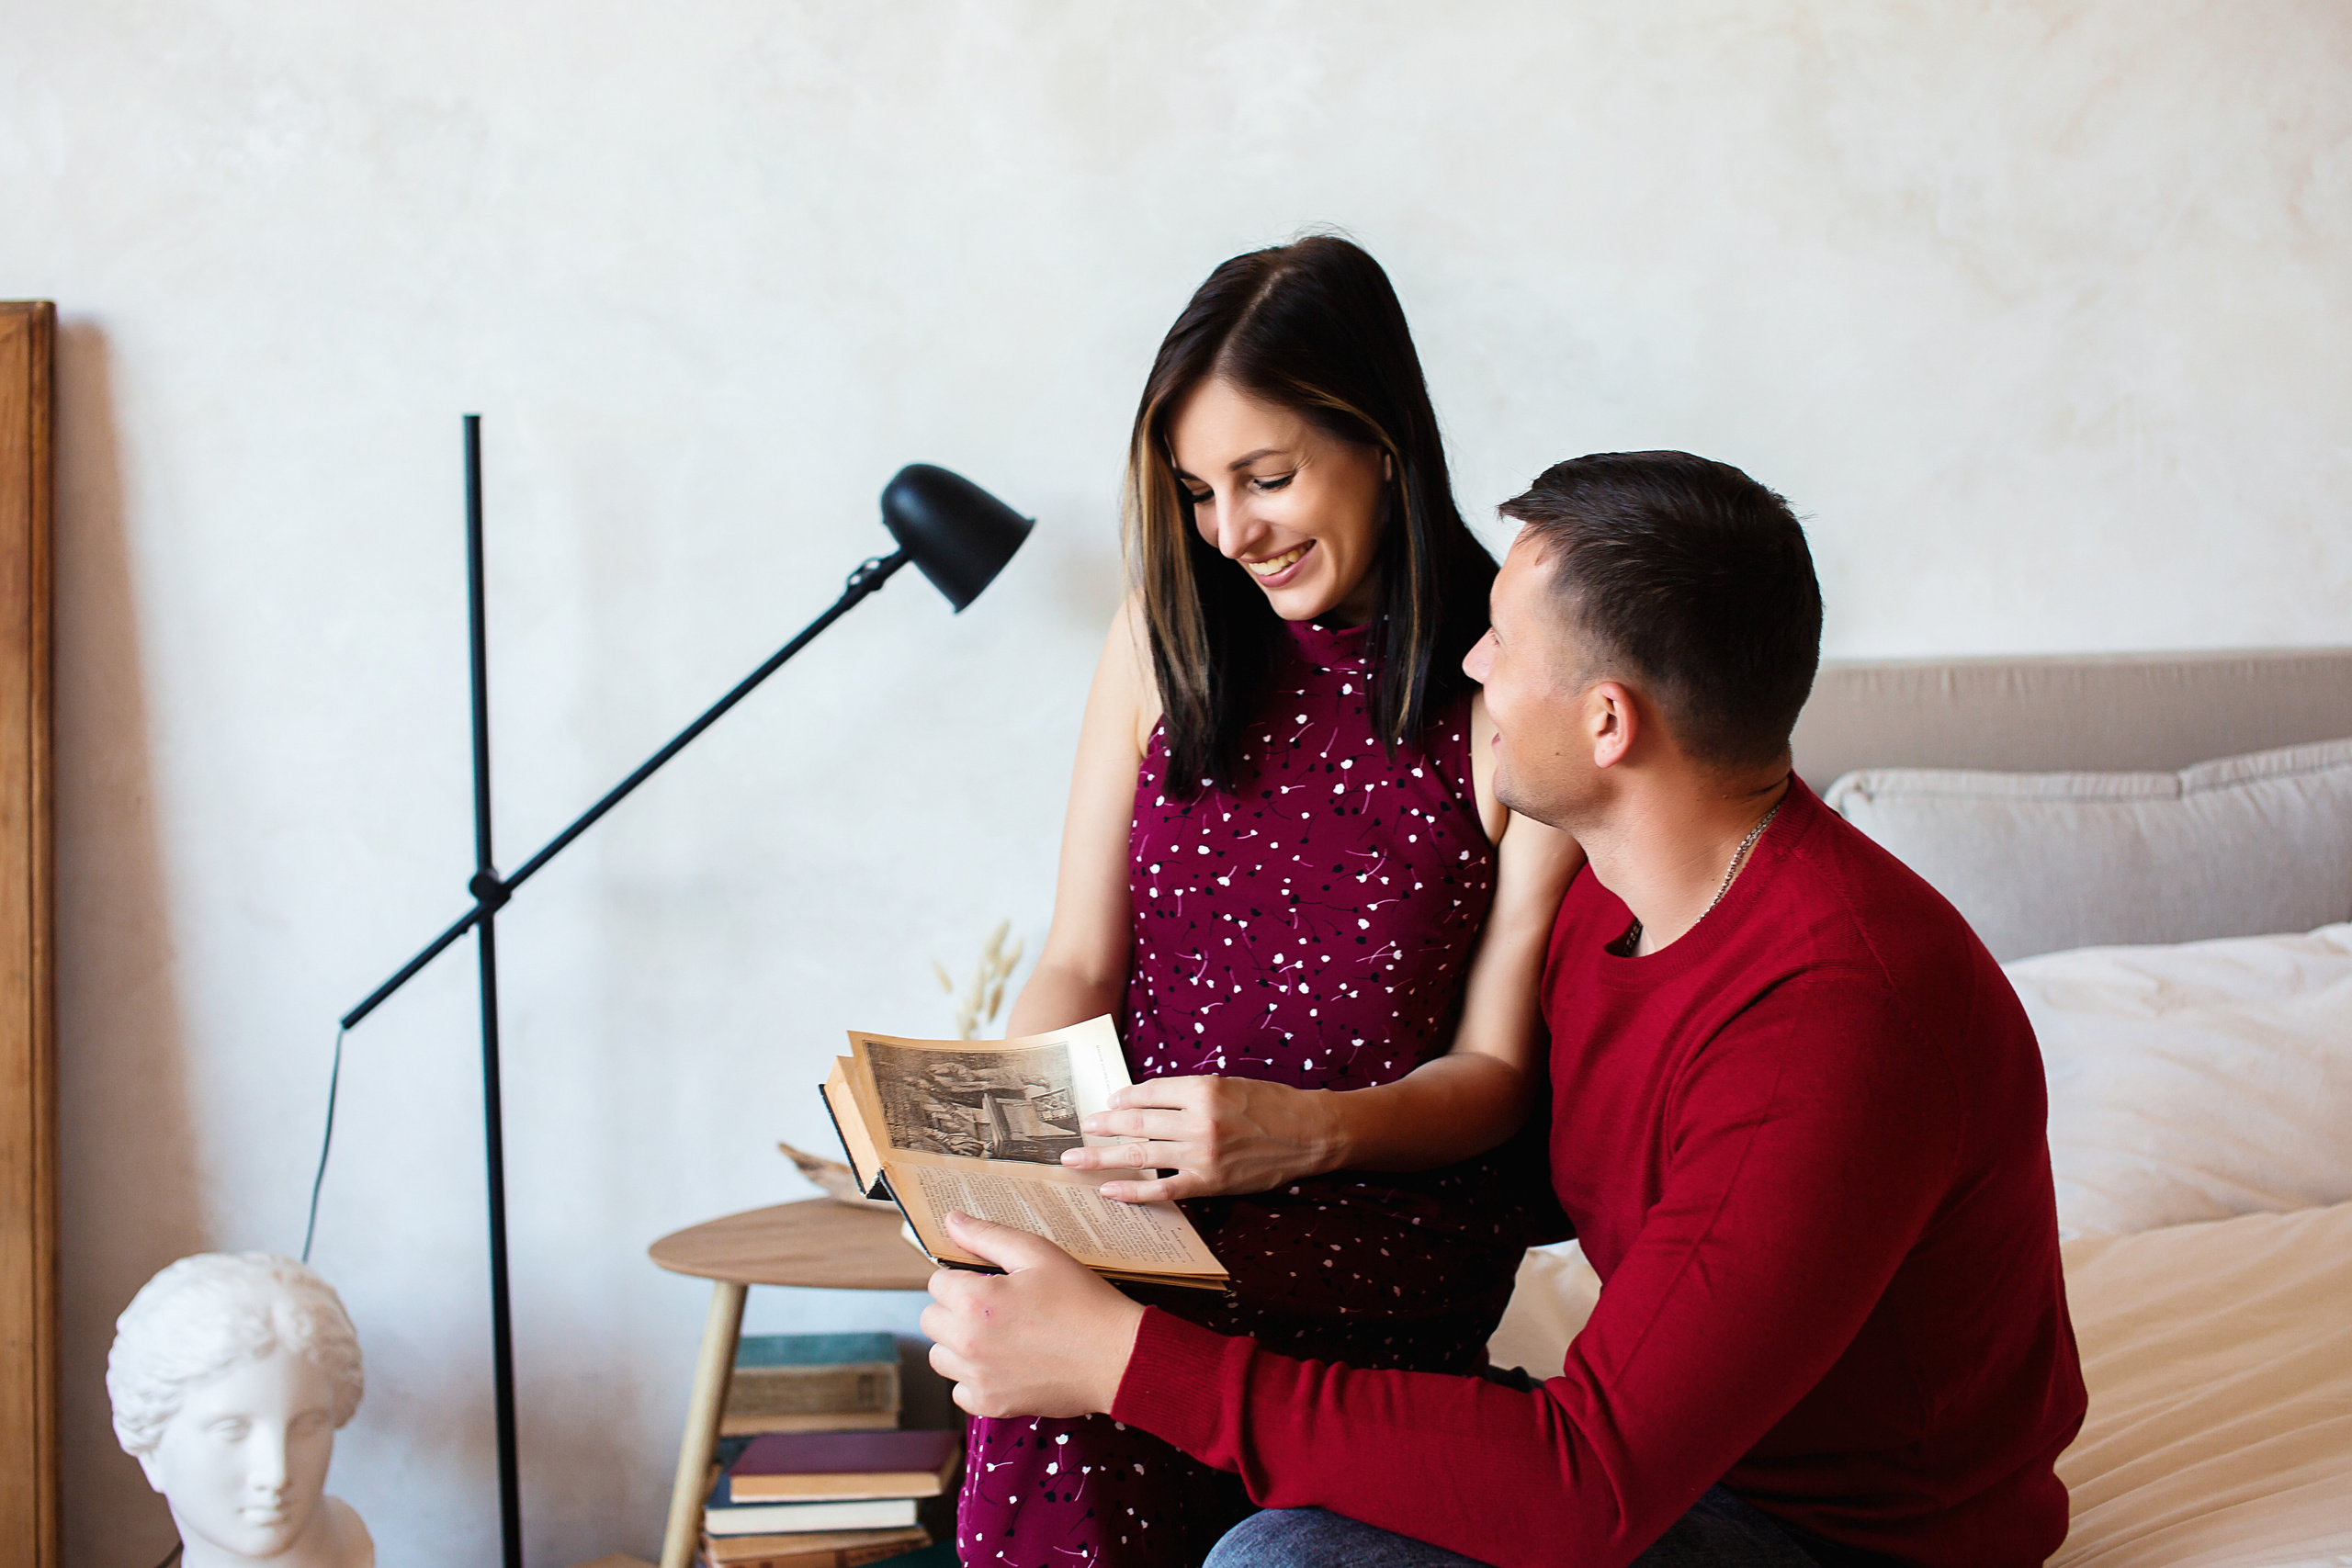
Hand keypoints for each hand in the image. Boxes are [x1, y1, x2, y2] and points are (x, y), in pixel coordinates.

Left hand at [920, 1212, 1145, 1418]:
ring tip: (997, 1336)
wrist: (1117, 1356)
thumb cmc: (1083, 1302)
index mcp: (974, 1300)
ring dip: (959, 1345)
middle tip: (994, 1308)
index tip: (987, 1283)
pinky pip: (960, 1390)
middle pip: (931, 1319)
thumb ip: (987, 1236)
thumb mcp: (1038, 1254)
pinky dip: (975, 1379)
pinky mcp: (991, 1404)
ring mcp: (977, 1377)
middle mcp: (967, 1342)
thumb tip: (952, 1221)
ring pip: (940, 1356)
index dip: (961, 1278)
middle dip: (955, 1310)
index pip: (936, 1283)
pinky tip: (1004, 1364)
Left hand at [1060, 1074, 1342, 1200]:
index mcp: (1203, 1089)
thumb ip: (1190, 1092)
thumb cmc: (1272, 1104)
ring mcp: (1202, 1154)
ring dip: (1104, 1156)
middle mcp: (1199, 1121)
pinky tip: (1108, 1189)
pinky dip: (1132, 1191)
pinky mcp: (1209, 1182)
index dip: (1123, 1098)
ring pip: (1141, 1154)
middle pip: (1137, 1123)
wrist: (1310, 1134)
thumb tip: (1146, 1102)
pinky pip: (1162, 1189)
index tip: (1108, 1102)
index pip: (1149, 1092)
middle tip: (1080, 1127)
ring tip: (1077, 1157)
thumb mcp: (1230, 1084)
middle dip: (1103, 1125)